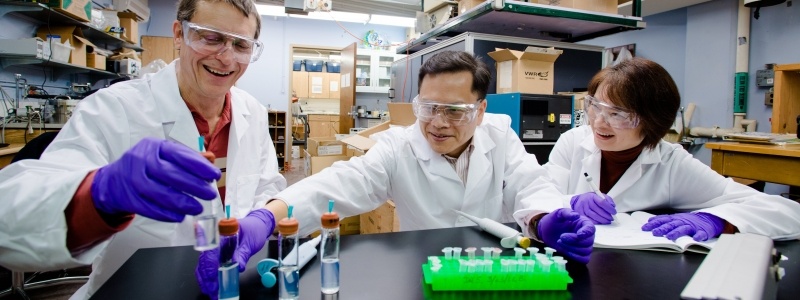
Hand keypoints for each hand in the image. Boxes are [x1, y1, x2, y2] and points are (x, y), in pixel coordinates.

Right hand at [91, 137, 220, 221]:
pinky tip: (180, 216)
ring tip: (197, 207)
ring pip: (158, 192)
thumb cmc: (146, 165)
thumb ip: (188, 157)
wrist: (114, 180)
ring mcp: (132, 179)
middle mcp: (141, 160)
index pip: (179, 154)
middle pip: (169, 174)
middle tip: (209, 194)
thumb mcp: (165, 155)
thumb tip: (211, 158)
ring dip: (181, 202)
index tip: (214, 175)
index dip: (199, 166)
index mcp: (154, 146)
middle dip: (193, 185)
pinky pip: (148, 208)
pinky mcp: (128, 198)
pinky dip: (166, 214)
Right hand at [195, 209, 275, 297]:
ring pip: (204, 264)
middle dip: (206, 277)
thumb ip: (243, 254)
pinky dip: (209, 276)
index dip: (209, 267)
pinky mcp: (218, 254)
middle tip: (212, 290)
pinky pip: (209, 265)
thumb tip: (238, 267)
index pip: (210, 251)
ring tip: (210, 291)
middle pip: (204, 260)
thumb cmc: (254, 230)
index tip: (212, 279)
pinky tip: (211, 285)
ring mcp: (215, 247)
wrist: (258, 224)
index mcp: (221, 233)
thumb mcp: (251, 242)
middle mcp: (215, 240)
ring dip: (206, 278)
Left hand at [538, 208, 595, 263]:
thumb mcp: (558, 213)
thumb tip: (576, 215)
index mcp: (584, 223)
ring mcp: (585, 245)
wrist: (547, 231)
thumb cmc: (555, 221)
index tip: (578, 234)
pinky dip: (575, 256)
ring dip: (572, 248)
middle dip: (574, 241)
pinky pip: (584, 259)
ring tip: (560, 242)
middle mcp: (587, 235)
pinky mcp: (580, 254)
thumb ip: (567, 213)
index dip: (586, 233)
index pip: (591, 229)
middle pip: (588, 242)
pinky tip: (565, 250)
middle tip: (561, 237)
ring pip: (586, 251)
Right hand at [570, 192, 615, 223]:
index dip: (609, 208)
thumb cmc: (591, 199)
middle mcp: (587, 201)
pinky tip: (600, 222)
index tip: (614, 212)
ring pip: (593, 216)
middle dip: (606, 216)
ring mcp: (583, 208)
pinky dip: (595, 222)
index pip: (602, 202)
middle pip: (598, 210)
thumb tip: (613, 206)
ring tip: (607, 221)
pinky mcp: (580, 213)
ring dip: (602, 220)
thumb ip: (607, 199)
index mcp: (593, 196)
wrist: (579, 200)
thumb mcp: (600, 195)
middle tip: (611, 218)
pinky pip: (588, 219)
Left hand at [641, 212, 723, 240]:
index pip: (663, 220)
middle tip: (654, 233)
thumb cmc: (688, 221)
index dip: (654, 224)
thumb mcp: (676, 218)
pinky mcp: (702, 231)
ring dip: (676, 233)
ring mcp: (692, 226)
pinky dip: (698, 236)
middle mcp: (682, 222)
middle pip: (671, 225)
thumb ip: (664, 220)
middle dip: (662, 228)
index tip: (645, 227)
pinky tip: (695, 239)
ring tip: (669, 237)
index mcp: (675, 219)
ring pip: (683, 229)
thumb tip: (650, 221)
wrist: (707, 220)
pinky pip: (701, 234)